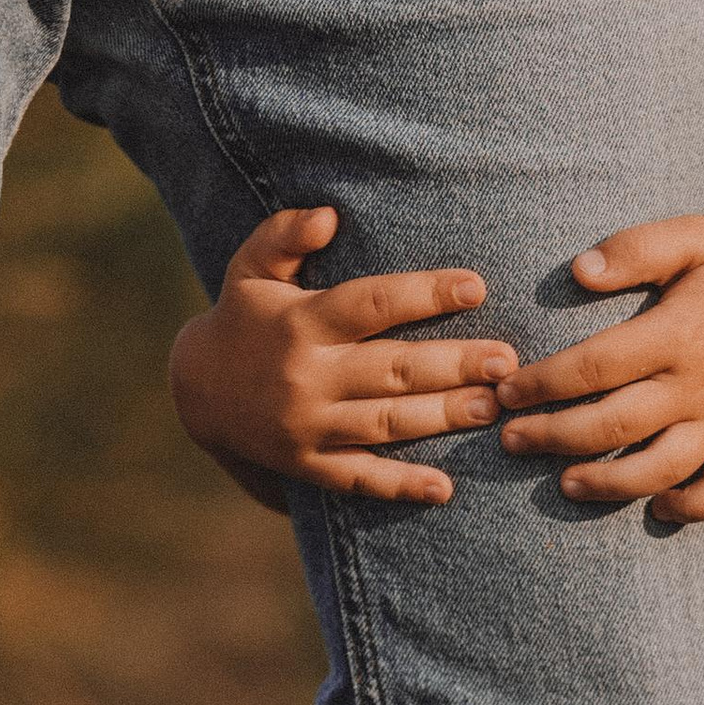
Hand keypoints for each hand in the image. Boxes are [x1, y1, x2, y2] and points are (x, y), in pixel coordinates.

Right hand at [167, 206, 516, 505]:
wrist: (196, 393)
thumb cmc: (244, 319)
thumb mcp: (249, 269)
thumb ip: (283, 235)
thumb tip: (329, 215)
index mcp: (300, 323)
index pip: (370, 304)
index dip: (424, 294)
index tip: (476, 286)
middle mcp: (306, 377)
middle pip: (391, 369)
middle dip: (453, 365)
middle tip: (508, 362)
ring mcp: (308, 426)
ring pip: (385, 423)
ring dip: (442, 417)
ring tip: (493, 408)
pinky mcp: (309, 465)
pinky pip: (359, 478)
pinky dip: (401, 486)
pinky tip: (445, 489)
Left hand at [494, 217, 703, 520]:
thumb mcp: (692, 236)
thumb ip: (634, 249)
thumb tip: (579, 271)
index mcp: (676, 334)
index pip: (595, 366)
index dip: (544, 383)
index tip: (506, 390)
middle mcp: (697, 385)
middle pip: (614, 425)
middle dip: (554, 437)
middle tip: (511, 441)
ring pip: (660, 469)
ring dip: (608, 484)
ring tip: (566, 483)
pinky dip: (689, 507)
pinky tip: (656, 508)